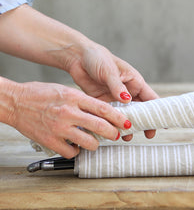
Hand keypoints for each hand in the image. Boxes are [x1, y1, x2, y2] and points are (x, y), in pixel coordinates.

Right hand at [9, 81, 129, 157]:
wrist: (16, 101)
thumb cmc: (40, 93)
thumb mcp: (66, 90)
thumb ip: (83, 101)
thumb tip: (101, 111)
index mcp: (74, 97)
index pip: (103, 108)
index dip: (118, 117)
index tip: (127, 122)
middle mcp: (68, 112)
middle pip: (100, 126)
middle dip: (113, 132)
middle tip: (117, 135)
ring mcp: (59, 128)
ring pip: (88, 142)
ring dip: (96, 144)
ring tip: (95, 142)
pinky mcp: (50, 141)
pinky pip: (71, 152)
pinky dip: (76, 151)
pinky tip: (76, 145)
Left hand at [66, 43, 158, 139]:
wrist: (78, 58)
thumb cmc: (98, 58)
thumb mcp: (109, 71)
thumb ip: (117, 86)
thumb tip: (127, 100)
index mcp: (134, 81)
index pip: (150, 98)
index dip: (158, 110)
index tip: (163, 122)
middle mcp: (127, 91)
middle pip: (140, 110)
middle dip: (144, 122)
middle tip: (148, 135)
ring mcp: (115, 98)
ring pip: (125, 115)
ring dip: (126, 125)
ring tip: (127, 137)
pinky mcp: (102, 102)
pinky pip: (109, 116)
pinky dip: (110, 124)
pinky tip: (110, 133)